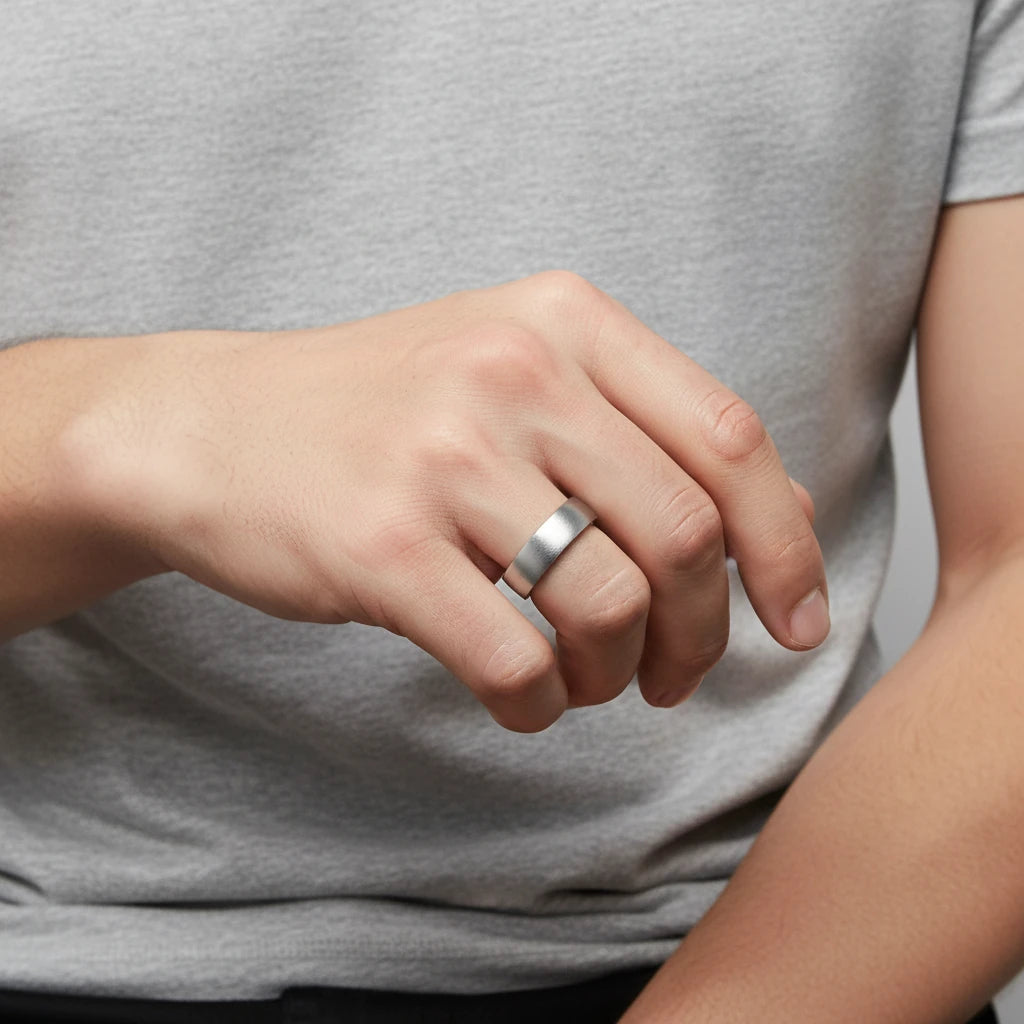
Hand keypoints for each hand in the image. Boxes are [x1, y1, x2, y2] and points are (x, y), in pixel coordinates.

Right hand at [66, 271, 827, 730]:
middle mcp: (513, 371)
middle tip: (674, 675)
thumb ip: (644, 430)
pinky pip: (516, 659)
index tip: (796, 622)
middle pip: (684, 533)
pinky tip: (525, 699)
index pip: (729, 437)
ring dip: (620, 674)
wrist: (214, 426)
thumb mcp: (520, 371)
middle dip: (704, 634)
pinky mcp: (380, 546)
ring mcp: (442, 456)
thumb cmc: (385, 410)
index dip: (786, 543)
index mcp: (564, 321)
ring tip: (592, 681)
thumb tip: (784, 520)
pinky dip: (543, 705)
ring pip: (611, 604)